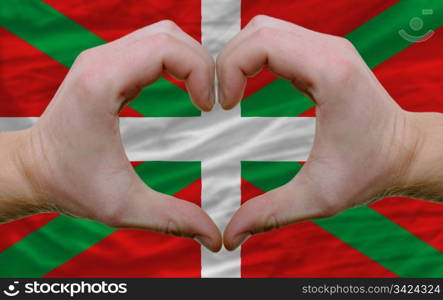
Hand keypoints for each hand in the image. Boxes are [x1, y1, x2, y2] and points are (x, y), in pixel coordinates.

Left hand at [0, 20, 221, 251]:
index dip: (201, 72)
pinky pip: (149, 47)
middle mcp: (100, 60)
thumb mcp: (124, 207)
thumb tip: (214, 238)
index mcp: (102, 84)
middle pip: (169, 35)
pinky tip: (184, 88)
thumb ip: (174, 219)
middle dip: (202, 62)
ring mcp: (101, 58)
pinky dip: (175, 61)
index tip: (209, 108)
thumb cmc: (70, 185)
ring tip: (201, 95)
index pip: (166, 48)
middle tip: (212, 100)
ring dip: (190, 59)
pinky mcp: (105, 64)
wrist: (33, 170)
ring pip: (161, 35)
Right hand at [218, 15, 439, 249]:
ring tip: (231, 92)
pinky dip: (255, 56)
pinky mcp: (324, 54)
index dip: (229, 69)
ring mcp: (327, 47)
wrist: (404, 153)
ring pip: (265, 28)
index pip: (262, 43)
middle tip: (220, 99)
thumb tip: (229, 235)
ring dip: (239, 56)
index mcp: (329, 73)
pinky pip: (278, 39)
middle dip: (227, 60)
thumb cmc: (370, 171)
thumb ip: (269, 213)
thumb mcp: (317, 197)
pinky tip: (248, 84)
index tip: (224, 106)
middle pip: (258, 29)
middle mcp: (329, 50)